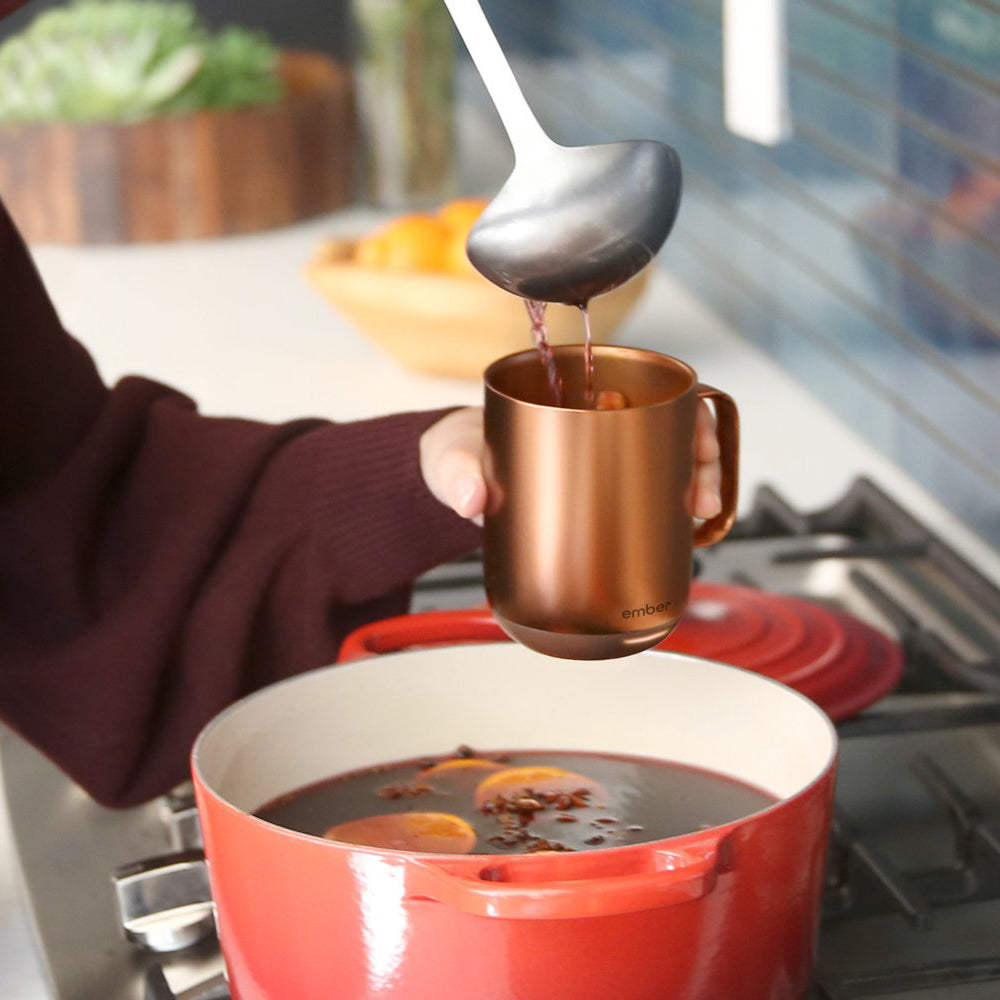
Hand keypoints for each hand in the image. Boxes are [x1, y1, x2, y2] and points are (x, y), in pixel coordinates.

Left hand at [420, 402, 722, 522]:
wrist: (452, 475)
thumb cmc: (458, 449)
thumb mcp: (455, 455)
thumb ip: (458, 474)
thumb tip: (474, 498)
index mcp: (569, 395)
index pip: (648, 387)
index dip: (687, 412)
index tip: (700, 442)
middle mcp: (594, 422)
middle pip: (671, 428)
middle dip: (703, 458)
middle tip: (702, 495)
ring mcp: (600, 458)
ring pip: (666, 463)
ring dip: (696, 485)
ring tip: (700, 515)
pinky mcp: (597, 492)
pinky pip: (646, 493)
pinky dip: (672, 508)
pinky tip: (686, 529)